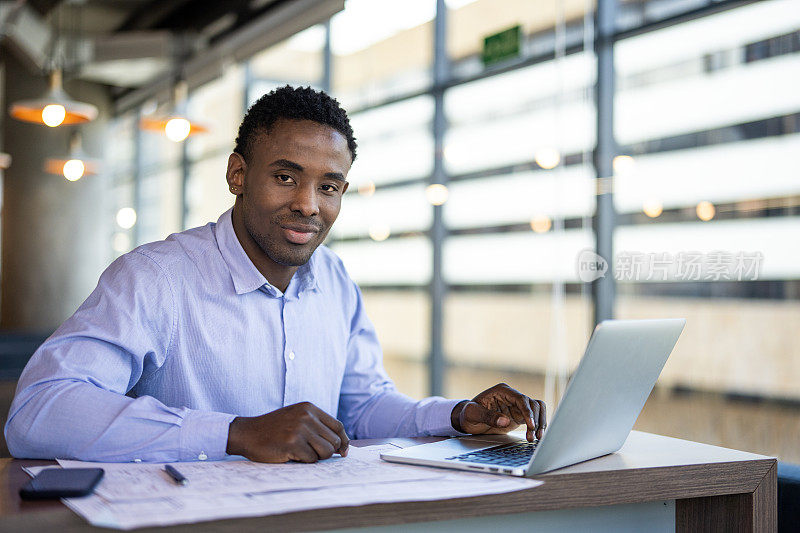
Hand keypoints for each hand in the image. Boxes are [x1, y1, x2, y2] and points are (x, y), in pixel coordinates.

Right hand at [226, 402, 348, 462]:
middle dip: (328, 452)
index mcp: (309, 408)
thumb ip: (317, 426)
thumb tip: (341, 446)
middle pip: (334, 441)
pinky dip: (304, 461)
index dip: (344, 441)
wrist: (247, 433)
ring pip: (326, 451)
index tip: (344, 452)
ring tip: (302, 453)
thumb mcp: (296, 418)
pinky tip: (291, 455)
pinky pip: (311, 459)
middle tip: (312, 453)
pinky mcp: (293, 443)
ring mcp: (300, 429)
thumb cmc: (274, 429)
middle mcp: (307, 416)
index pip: (338, 426)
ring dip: (316, 457)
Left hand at [451, 383, 545, 441]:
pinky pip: (535, 417)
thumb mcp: (472, 414)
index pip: (521, 398)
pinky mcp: (519, 415)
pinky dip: (538, 426)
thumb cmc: (468, 414)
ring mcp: (516, 405)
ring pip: (537, 409)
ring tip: (536, 438)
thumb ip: (487, 416)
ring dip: (540, 423)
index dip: (528, 412)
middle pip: (533, 404)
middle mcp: (511, 396)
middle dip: (535, 420)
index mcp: (501, 391)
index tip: (531, 426)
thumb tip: (505, 420)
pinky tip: (536, 436)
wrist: (468, 420)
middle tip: (532, 436)